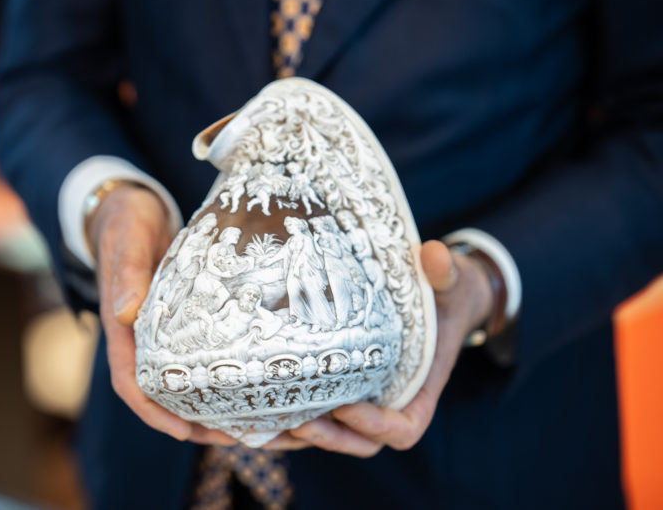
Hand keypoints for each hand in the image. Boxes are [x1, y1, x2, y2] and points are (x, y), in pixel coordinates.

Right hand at [89, 184, 236, 445]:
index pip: (132, 382)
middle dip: (193, 420)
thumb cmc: (125, 223)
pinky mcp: (179, 320)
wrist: (128, 208)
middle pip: (161, 393)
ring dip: (208, 405)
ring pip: (180, 380)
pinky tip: (245, 382)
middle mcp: (140, 336)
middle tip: (233, 437)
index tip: (184, 431)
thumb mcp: (126, 240)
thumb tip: (125, 313)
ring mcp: (159, 331)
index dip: (154, 411)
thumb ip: (125, 272)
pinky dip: (216, 375)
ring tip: (246, 423)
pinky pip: (195, 356)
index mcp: (121, 327)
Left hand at [263, 240, 493, 456]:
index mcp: (419, 387)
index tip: (347, 406)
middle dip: (327, 437)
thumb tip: (435, 255)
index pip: (403, 428)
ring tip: (257, 428)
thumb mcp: (452, 281)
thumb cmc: (446, 293)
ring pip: (328, 433)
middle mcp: (388, 400)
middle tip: (295, 421)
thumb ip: (446, 272)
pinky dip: (279, 420)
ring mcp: (361, 398)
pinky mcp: (337, 387)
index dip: (376, 425)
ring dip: (293, 436)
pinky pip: (311, 412)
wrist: (438, 295)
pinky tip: (242, 415)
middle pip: (358, 440)